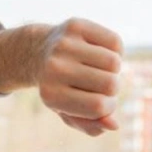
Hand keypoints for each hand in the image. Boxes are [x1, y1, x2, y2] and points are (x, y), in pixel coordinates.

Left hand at [36, 18, 123, 135]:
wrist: (37, 52)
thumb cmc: (59, 87)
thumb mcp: (68, 111)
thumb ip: (90, 125)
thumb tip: (114, 126)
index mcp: (51, 96)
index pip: (99, 107)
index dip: (108, 107)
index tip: (101, 103)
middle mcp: (55, 69)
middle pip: (111, 84)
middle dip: (112, 88)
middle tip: (98, 84)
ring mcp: (64, 45)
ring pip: (114, 62)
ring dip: (114, 69)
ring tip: (98, 68)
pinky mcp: (75, 26)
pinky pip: (115, 42)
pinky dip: (114, 50)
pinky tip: (99, 52)